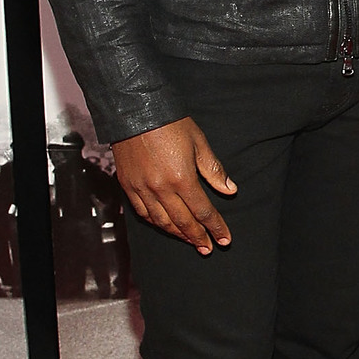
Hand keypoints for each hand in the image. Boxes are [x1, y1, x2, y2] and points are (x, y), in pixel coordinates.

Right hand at [112, 117, 236, 253]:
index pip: (203, 211)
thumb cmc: (171, 123)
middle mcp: (160, 189)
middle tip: (208, 248)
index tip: (225, 239)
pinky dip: (156, 223)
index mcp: (181, 179)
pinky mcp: (127, 185)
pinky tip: (165, 226)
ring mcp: (141, 189)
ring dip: (177, 234)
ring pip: (161, 222)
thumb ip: (214, 170)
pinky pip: (142, 212)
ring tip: (190, 241)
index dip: (215, 227)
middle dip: (198, 237)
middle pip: (182, 222)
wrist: (135, 110)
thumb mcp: (199, 143)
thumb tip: (230, 190)